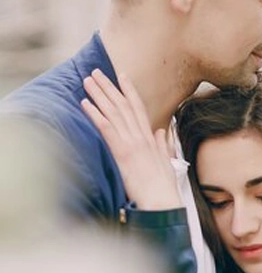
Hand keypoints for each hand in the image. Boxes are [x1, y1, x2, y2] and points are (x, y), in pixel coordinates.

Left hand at [81, 69, 180, 210]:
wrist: (162, 200)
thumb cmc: (163, 185)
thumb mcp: (165, 160)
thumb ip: (162, 143)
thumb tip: (160, 130)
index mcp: (150, 136)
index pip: (138, 107)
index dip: (129, 90)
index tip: (121, 75)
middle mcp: (141, 135)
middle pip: (123, 104)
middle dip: (109, 87)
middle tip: (96, 72)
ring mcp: (132, 142)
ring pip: (113, 112)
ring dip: (99, 94)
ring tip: (87, 81)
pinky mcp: (123, 152)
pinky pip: (107, 128)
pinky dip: (95, 114)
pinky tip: (85, 103)